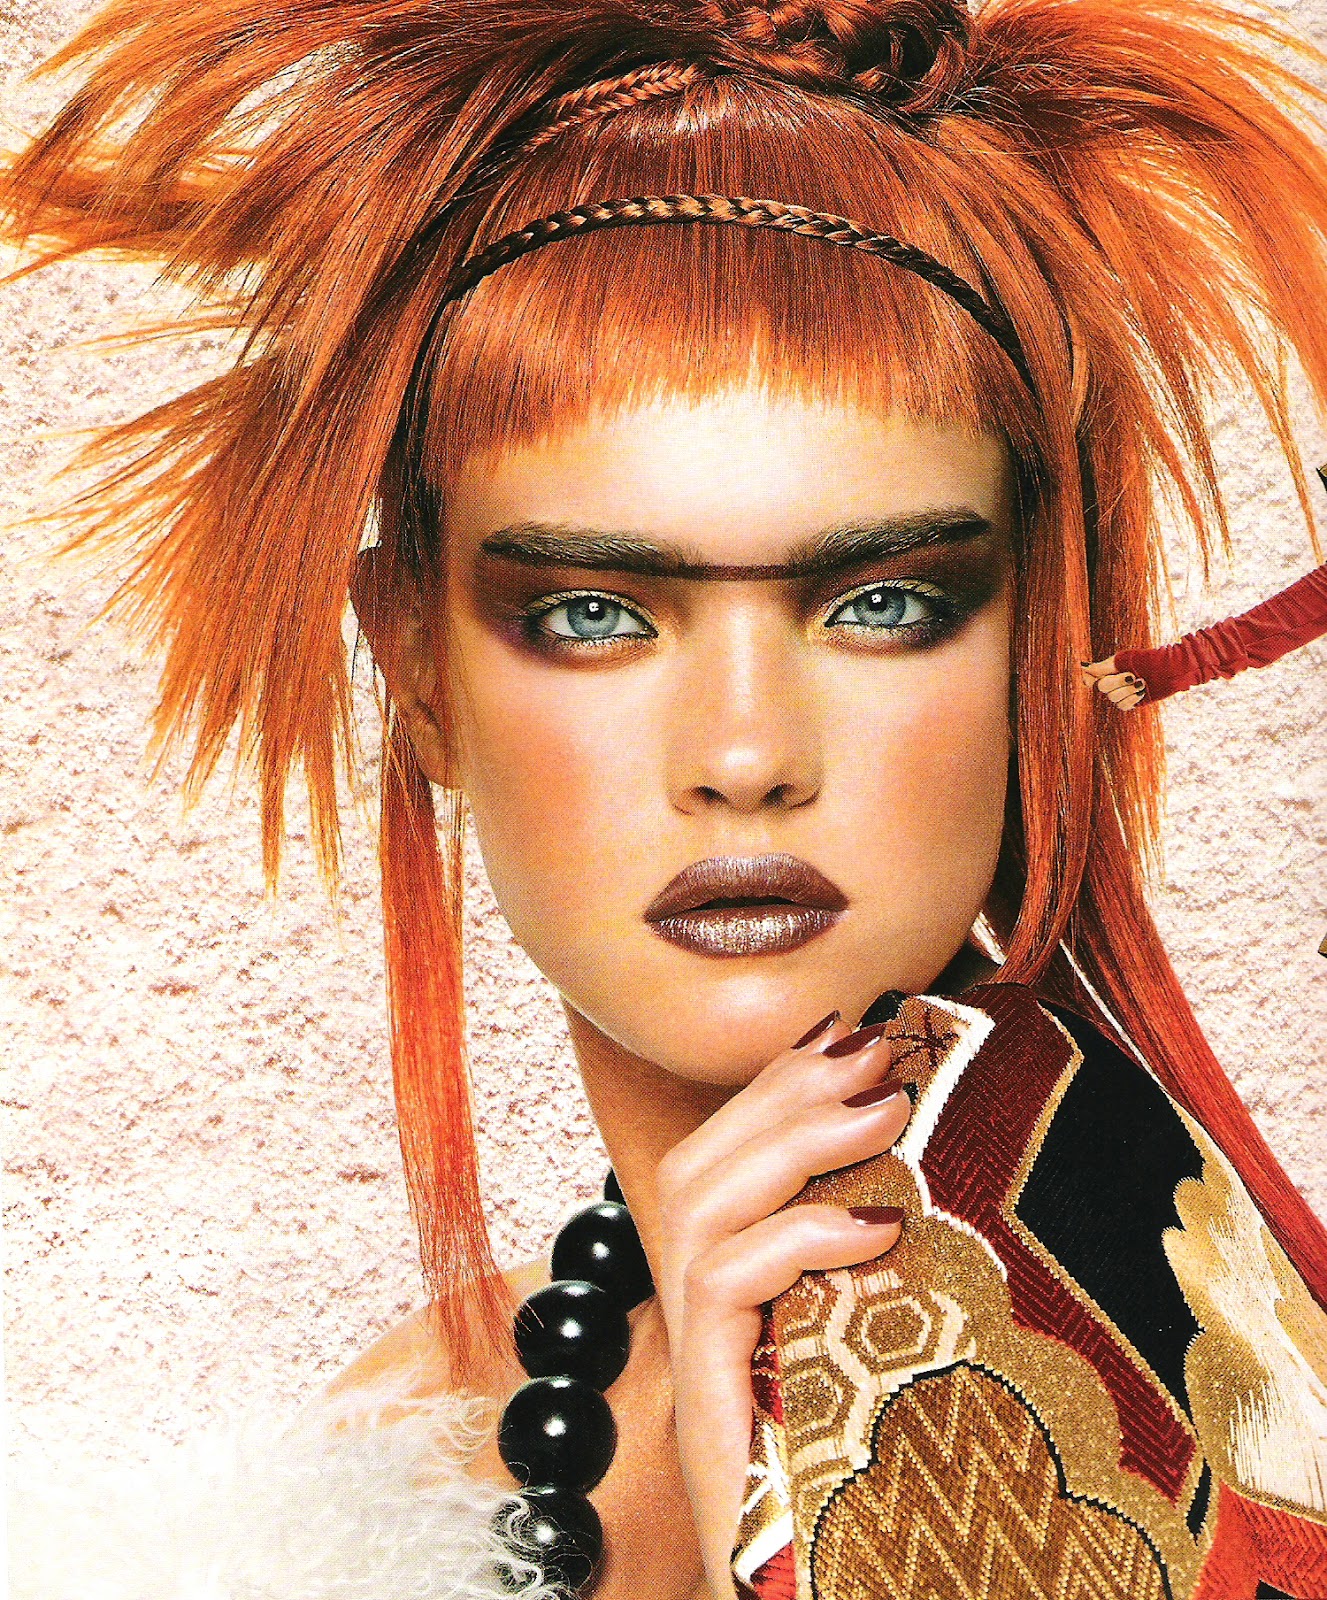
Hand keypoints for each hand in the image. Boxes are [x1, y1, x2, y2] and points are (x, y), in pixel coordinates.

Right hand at [654, 1014, 910, 1597]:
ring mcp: (693, 1352)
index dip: (775, 1085)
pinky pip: (723, 1283)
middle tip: (875, 1050)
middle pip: (700, 1162)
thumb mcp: (875, 1344)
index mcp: (727, 1287)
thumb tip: (935, 1182)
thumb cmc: (860, 1475)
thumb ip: (877, 1266)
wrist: (817, 1591)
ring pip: (699, 1201)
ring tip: (883, 1108)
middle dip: (785, 1092)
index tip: (845, 1030)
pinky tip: (874, 1223)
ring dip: (791, 1138)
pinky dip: (795, 1234)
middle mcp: (694, 1309)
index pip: (725, 1154)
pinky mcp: (703, 1396)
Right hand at [1079, 655, 1145, 709]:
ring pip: (1113, 698)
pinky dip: (1132, 699)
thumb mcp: (1124, 659)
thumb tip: (1085, 668)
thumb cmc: (1146, 660)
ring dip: (1128, 690)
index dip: (1088, 679)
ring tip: (1142, 682)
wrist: (1169, 670)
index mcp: (1110, 669)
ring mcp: (1123, 692)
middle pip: (1103, 688)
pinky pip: (1123, 705)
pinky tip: (1142, 692)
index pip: (1091, 676)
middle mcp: (1114, 681)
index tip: (1090, 682)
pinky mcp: (1132, 701)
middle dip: (1118, 682)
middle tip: (1132, 676)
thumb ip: (1103, 666)